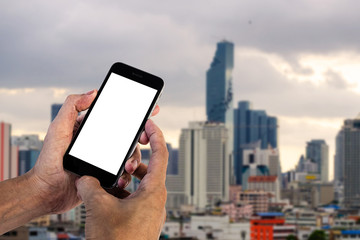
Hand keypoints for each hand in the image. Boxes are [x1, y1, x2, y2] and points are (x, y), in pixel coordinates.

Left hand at [29, 90, 159, 213]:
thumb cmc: (48, 161)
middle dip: (140, 137)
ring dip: (134, 159)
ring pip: (129, 155)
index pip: (116, 117)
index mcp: (91, 129)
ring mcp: (104, 159)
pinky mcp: (105, 174)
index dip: (134, 113)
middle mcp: (100, 143)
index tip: (150, 110)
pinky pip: (123, 172)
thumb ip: (72, 107)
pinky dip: (126, 175)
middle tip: (145, 139)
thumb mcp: (58, 129)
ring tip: (128, 166)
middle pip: (128, 136)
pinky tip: (123, 177)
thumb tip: (92, 92)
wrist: (46, 192)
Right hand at [76, 120, 167, 238]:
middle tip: (122, 157)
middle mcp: (156, 200)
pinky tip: (108, 199)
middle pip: (149, 170)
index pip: (161, 154)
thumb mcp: (99, 207)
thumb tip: (85, 178)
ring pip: (141, 186)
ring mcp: (150, 212)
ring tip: (110, 181)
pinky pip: (136, 200)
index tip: (149, 123)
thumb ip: (91, 186)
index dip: (155, 135)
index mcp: (154, 191)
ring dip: (126, 180)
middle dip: (134, 161)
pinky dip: (124, 194)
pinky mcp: (142, 221)